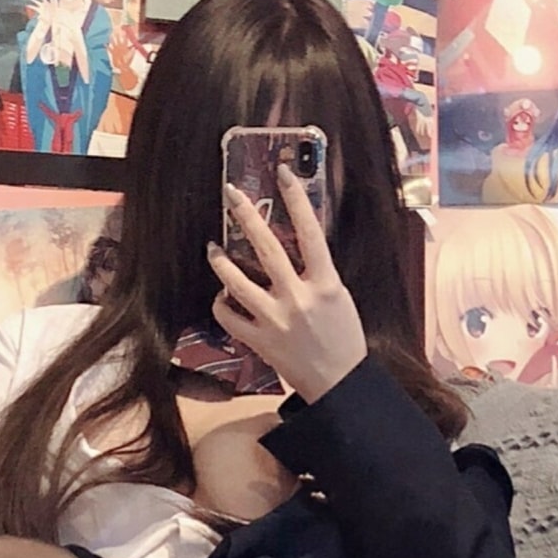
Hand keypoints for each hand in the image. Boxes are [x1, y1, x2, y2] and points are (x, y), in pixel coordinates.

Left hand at [208, 166, 367, 403]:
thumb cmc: (344, 341)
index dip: (296, 199)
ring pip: (238, 283)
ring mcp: (276, 321)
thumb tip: (296, 248)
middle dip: (247, 216)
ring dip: (221, 262)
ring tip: (212, 247)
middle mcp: (299, 299)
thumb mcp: (340, 299)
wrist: (339, 385)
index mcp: (326, 284)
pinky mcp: (260, 342)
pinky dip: (222, 303)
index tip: (282, 172)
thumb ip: (319, 274)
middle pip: (267, 249)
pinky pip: (229, 317)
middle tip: (231, 193)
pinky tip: (222, 295)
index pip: (310, 232)